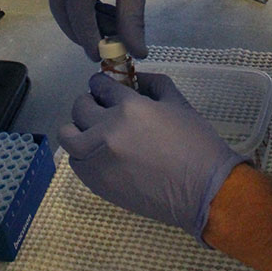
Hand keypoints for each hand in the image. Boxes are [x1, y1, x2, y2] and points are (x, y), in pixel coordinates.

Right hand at [49, 0, 181, 59]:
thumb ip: (131, 19)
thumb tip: (135, 52)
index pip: (78, 9)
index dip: (87, 36)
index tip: (100, 54)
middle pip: (60, 5)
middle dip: (77, 30)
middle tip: (97, 46)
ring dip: (78, 16)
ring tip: (105, 26)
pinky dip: (78, 0)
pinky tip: (99, 8)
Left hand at [59, 71, 247, 241]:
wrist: (203, 191)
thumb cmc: (196, 144)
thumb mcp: (178, 102)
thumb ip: (153, 84)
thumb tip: (135, 78)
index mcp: (129, 108)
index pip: (99, 85)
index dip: (102, 84)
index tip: (106, 89)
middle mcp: (106, 131)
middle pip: (80, 106)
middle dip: (91, 102)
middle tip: (103, 109)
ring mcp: (98, 159)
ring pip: (68, 134)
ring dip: (79, 128)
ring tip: (95, 133)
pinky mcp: (97, 183)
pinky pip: (75, 161)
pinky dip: (82, 153)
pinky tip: (99, 154)